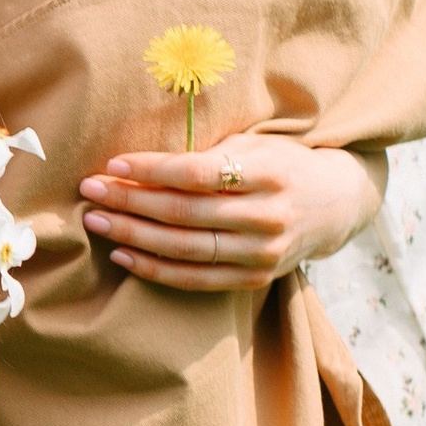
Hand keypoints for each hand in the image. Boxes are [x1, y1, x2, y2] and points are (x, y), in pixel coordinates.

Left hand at [81, 137, 386, 290]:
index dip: (152, 169)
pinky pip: (196, 279)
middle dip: (131, 201)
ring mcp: (262, 253)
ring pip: (186, 248)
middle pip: (185, 212)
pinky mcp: (254, 279)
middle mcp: (268, 216)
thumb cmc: (281, 166)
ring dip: (134, 235)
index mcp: (268, 174)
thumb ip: (209, 155)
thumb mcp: (256, 146)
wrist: (335, 206)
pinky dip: (156, 269)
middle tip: (90, 191)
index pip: (198, 173)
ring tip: (97, 221)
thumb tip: (142, 162)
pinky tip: (123, 255)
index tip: (113, 164)